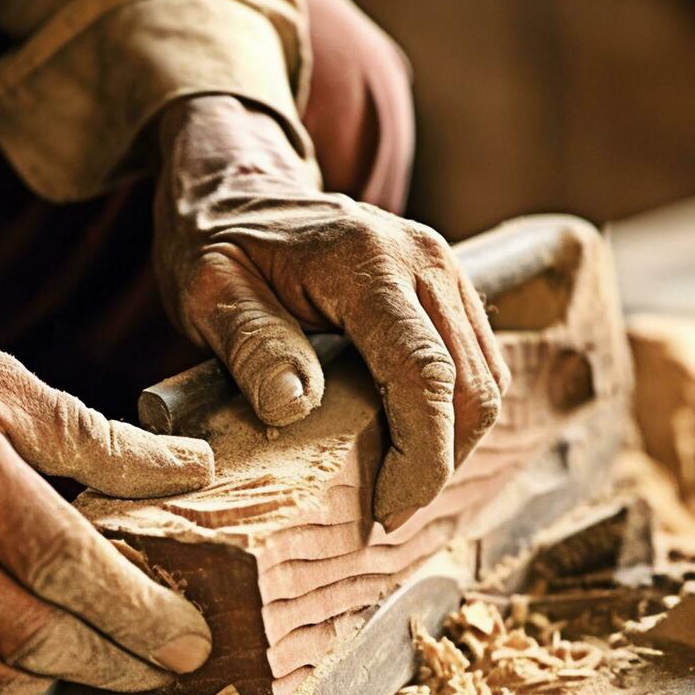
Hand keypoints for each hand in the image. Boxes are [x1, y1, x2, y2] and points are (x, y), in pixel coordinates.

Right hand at [0, 288, 214, 694]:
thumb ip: (94, 437)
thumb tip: (191, 469)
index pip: (68, 569)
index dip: (141, 616)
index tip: (192, 640)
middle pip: (36, 641)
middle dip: (118, 663)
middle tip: (170, 663)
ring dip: (59, 671)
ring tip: (104, 645)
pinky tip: (21, 635)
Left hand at [152, 95, 510, 529]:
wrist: (238, 185)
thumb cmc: (216, 243)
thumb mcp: (207, 291)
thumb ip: (249, 344)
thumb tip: (294, 406)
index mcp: (365, 261)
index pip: (425, 372)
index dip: (420, 454)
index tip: (387, 507)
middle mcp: (424, 257)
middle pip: (473, 382)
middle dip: (442, 460)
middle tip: (390, 510)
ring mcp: (446, 267)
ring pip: (487, 376)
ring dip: (456, 441)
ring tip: (401, 484)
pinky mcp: (450, 283)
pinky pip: (479, 361)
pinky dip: (458, 412)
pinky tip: (415, 443)